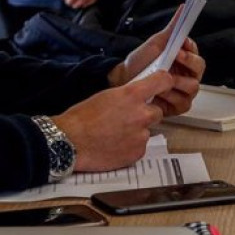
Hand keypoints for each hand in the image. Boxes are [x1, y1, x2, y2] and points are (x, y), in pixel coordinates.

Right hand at [53, 72, 173, 171]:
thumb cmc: (82, 118)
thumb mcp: (107, 96)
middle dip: (146, 115)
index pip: (163, 81)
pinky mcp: (138, 152)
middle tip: (127, 119)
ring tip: (115, 135)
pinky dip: (131, 147)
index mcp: (132, 95)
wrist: (70, 143)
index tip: (164, 85)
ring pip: (147, 131)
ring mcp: (141, 135)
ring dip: (137, 132)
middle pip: (157, 112)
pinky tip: (115, 146)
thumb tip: (140, 96)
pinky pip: (140, 147)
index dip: (165, 83)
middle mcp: (141, 114)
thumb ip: (128, 95)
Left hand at [109, 6, 205, 115]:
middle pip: (199, 71)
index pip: (197, 55)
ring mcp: (184, 92)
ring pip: (193, 88)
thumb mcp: (157, 42)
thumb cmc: (141, 62)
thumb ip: (173, 27)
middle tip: (174, 56)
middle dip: (188, 63)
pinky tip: (159, 92)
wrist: (124, 79)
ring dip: (177, 81)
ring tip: (163, 77)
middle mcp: (188, 76)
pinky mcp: (177, 106)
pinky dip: (171, 97)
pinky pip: (182, 103)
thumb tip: (182, 8)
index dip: (191, 50)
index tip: (182, 44)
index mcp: (186, 61)